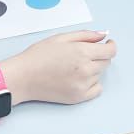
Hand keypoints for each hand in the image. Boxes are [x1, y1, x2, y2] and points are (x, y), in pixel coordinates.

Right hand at [1, 31, 116, 104]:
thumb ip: (85, 35)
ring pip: (100, 75)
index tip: (107, 44)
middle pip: (106, 62)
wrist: (23, 77)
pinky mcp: (78, 97)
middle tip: (83, 54)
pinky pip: (96, 89)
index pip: (110, 51)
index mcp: (82, 52)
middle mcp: (86, 70)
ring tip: (73, 66)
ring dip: (93, 69)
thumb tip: (104, 35)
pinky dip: (92, 83)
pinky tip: (78, 78)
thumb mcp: (61, 38)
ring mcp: (83, 85)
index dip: (110, 46)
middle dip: (99, 56)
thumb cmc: (39, 55)